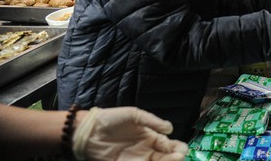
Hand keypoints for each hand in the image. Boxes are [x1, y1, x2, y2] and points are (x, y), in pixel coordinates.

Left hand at [73, 107, 187, 160]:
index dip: (177, 148)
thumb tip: (170, 129)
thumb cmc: (113, 119)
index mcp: (151, 136)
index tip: (181, 151)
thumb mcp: (134, 115)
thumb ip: (152, 121)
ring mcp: (137, 160)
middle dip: (174, 158)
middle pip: (165, 157)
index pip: (169, 145)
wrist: (89, 131)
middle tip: (178, 158)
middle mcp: (147, 150)